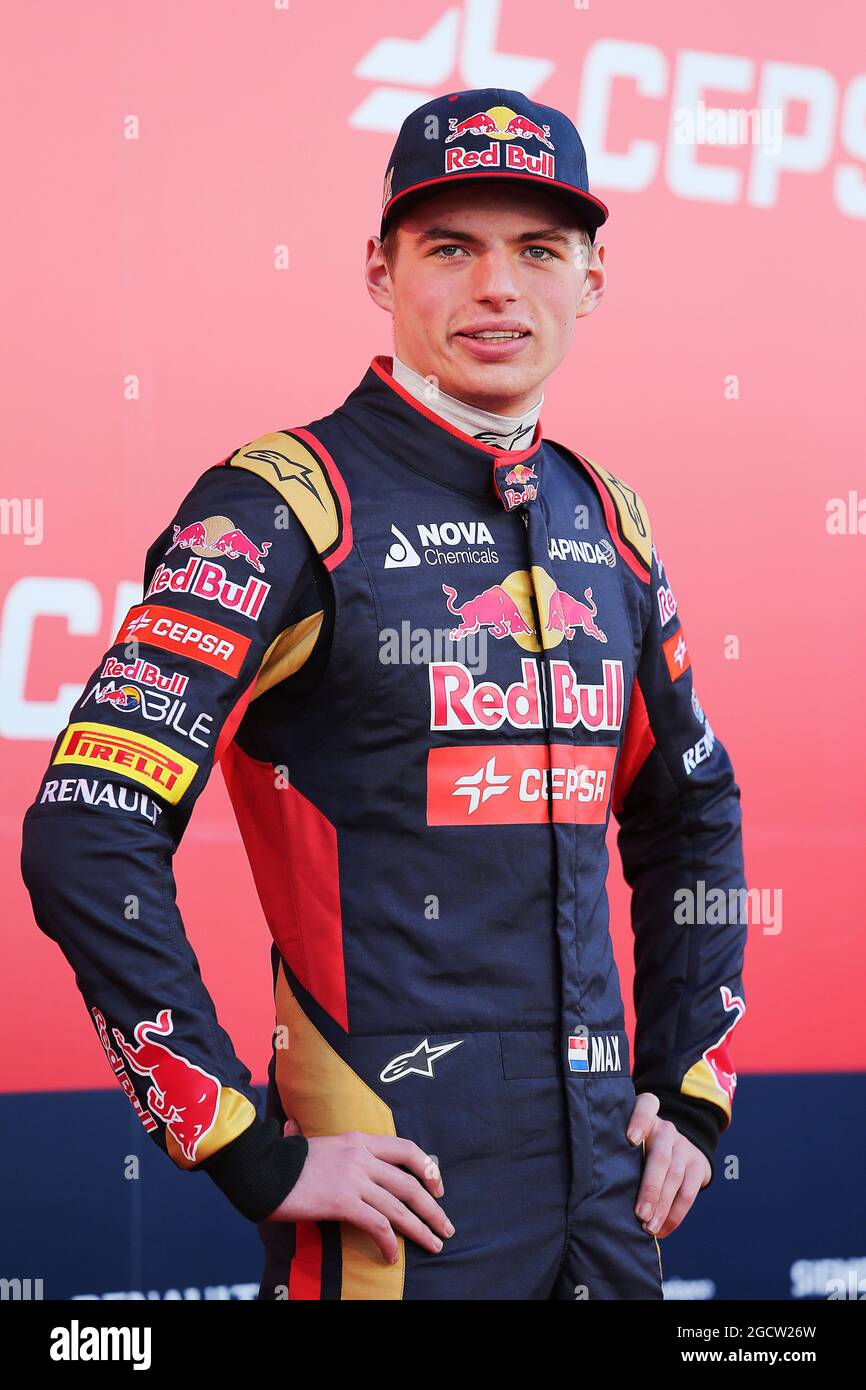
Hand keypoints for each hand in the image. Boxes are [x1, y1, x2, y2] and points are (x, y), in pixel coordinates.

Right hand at [263, 1117, 454, 1264]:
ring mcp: (354, 1179)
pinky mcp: (342, 1202)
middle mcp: (361, 1156)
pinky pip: (377, 1225)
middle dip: (433, 1208)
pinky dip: (390, 1242)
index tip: (438, 1189)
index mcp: (358, 1140)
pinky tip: (392, 1255)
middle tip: (446, 1227)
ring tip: (434, 1244)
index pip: (406, 1149)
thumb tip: (308, 1133)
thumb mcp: (314, 1143)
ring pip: (400, 1207)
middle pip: (410, 1183)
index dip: (427, 1169)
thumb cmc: (282, 1160)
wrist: (259, 1168)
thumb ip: (329, 1145)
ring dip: (421, 1228)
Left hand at [626, 1091, 710, 1238]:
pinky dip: (675, 1214)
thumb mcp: (626, 1138)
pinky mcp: (698, 1165)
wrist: (676, 1147)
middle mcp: (666, 1129)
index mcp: (646, 1117)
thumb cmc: (637, 1147)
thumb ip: (614, 1148)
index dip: (639, 1120)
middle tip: (640, 1213)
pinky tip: (663, 1229)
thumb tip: (590, 1180)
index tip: (630, 1139)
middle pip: (660, 1156)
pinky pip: (689, 1192)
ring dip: (662, 1206)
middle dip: (650, 1187)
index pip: (647, 1106)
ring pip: (675, 1177)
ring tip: (650, 1227)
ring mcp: (683, 1146)